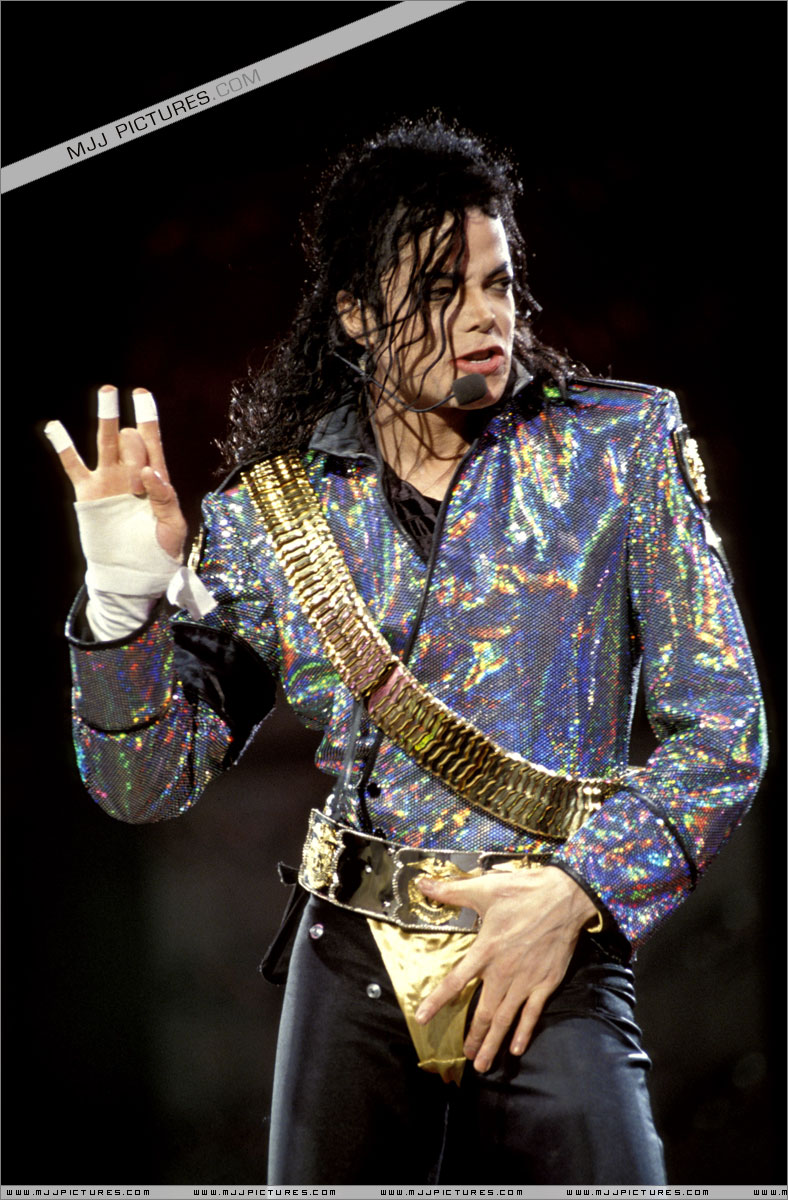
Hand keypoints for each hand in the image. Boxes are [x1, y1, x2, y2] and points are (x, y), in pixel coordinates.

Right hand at [45, 385, 186, 559]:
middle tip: (137, 486)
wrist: (134, 571)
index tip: (141, 395)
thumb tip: (149, 470)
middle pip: (130, 440)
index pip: (152, 441)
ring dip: (106, 417)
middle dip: (134, 451)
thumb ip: (165, 497)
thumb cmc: (160, 549)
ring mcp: (108, 480)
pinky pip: (73, 466)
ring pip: (105, 442)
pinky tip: (54, 427)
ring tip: (107, 393)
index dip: (147, 417)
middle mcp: (131, 473)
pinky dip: (64, 448)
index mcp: (156, 478)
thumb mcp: (173, 526)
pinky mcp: (88, 493)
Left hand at [413, 865, 598, 1071]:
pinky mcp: (546, 982)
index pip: (456, 981)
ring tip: (482, 1063)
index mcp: (485, 950)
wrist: (564, 897)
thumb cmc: (523, 890)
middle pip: (484, 1011)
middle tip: (464, 1056)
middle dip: (474, 1036)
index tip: (422, 1018)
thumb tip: (421, 883)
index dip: (438, 1001)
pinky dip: (524, 1032)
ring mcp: (526, 980)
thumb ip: (451, 891)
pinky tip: (516, 1048)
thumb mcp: (484, 887)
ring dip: (493, 1042)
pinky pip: (532, 1013)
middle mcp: (503, 971)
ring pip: (506, 1018)